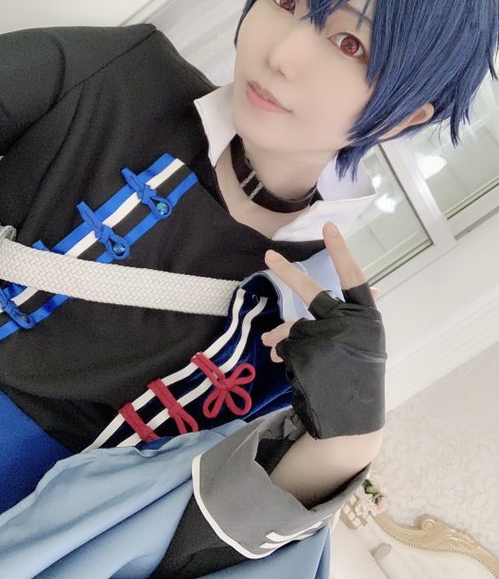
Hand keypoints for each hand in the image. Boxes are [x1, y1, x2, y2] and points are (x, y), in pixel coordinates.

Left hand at [262, 222, 385, 438]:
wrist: (351, 421)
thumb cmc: (358, 375)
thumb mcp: (366, 340)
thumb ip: (358, 315)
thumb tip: (378, 289)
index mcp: (365, 316)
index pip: (353, 277)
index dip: (341, 251)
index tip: (328, 226)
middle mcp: (348, 324)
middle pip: (313, 292)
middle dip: (288, 273)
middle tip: (269, 254)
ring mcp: (326, 340)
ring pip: (293, 326)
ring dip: (281, 336)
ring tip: (273, 345)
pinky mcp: (306, 356)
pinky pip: (286, 346)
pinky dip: (284, 355)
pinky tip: (289, 368)